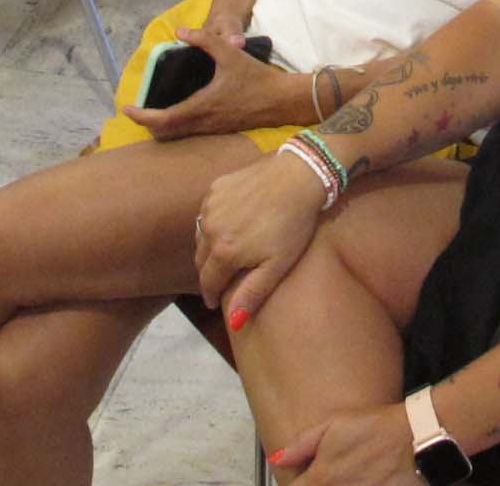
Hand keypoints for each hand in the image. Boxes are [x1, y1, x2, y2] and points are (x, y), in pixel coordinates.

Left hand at [120, 27, 306, 140]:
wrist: (282, 101)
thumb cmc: (257, 77)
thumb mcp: (231, 53)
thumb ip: (204, 39)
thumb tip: (180, 31)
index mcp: (202, 107)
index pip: (163, 120)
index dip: (141, 117)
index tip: (127, 108)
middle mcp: (203, 123)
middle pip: (165, 134)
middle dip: (147, 124)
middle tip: (137, 110)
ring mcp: (212, 130)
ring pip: (177, 136)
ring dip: (162, 127)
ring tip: (152, 112)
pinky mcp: (220, 131)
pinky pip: (190, 134)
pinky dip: (176, 127)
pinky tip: (179, 112)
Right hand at [194, 149, 329, 329]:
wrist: (299, 176)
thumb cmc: (292, 224)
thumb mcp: (277, 264)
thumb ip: (252, 293)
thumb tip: (233, 323)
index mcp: (222, 252)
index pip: (207, 282)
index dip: (211, 296)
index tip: (216, 303)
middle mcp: (209, 228)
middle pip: (201, 260)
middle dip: (210, 273)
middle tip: (222, 279)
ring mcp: (210, 205)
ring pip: (200, 236)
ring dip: (209, 248)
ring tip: (226, 254)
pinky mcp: (216, 187)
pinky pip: (207, 213)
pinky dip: (214, 223)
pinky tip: (231, 225)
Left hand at [265, 405, 417, 485]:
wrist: (418, 440)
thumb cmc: (379, 429)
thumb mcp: (334, 426)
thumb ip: (302, 445)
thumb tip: (279, 458)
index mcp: (321, 479)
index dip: (297, 484)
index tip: (305, 478)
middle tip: (333, 476)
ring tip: (350, 477)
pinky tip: (365, 482)